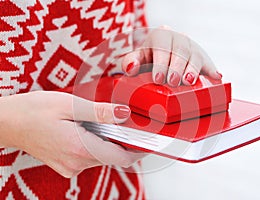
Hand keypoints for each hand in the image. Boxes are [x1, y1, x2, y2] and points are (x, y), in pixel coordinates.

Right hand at [0, 91, 142, 177]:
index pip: (122, 157)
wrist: (8, 122)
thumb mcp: (70, 105)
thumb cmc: (33, 111)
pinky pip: (89, 157)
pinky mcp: (65, 164)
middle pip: (112, 156)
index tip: (148, 142)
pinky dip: (94, 144)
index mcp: (81, 148)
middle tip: (121, 121)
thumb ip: (100, 112)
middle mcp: (76, 163)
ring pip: (101, 156)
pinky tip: (86, 129)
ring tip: (97, 121)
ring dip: (106, 141)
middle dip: (121, 140)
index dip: (138, 150)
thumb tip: (124, 114)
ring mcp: (70, 166)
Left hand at [122, 26, 221, 86]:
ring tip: (189, 81)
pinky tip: (217, 77)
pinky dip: (213, 70)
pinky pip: (210, 63)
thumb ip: (130, 61)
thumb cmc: (149, 59)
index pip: (162, 46)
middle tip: (173, 82)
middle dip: (177, 67)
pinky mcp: (204, 58)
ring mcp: (193, 47)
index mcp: (161, 35)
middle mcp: (179, 38)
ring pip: (195, 56)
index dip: (161, 62)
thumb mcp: (138, 58)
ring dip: (192, 69)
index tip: (159, 79)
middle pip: (180, 51)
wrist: (163, 55)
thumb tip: (131, 67)